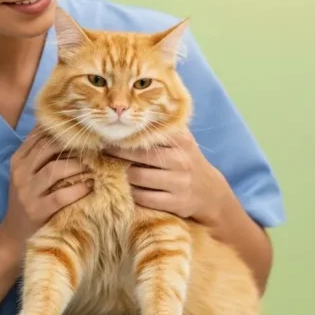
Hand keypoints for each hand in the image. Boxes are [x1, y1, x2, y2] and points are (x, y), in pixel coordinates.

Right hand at [0, 132, 90, 244]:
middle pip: (47, 147)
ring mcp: (27, 192)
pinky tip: (90, 186)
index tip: (83, 129)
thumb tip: (66, 129)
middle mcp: (20, 173)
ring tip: (95, 165)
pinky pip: (60, 196)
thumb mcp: (28, 174)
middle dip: (73, 144)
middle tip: (95, 145)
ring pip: (54, 169)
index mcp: (18, 160)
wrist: (13, 234)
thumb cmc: (28, 199)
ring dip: (78, 165)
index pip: (39, 135)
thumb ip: (41, 153)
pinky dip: (78, 189)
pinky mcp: (37, 210)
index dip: (63, 130)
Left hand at [107, 129, 231, 225]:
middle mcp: (181, 160)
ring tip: (111, 169)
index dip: (127, 134)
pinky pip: (143, 198)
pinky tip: (127, 188)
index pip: (149, 133)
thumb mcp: (183, 141)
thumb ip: (163, 127)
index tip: (110, 132)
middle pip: (138, 155)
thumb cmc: (187, 161)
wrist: (210, 192)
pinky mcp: (176, 203)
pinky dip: (132, 193)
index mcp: (181, 140)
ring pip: (137, 177)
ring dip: (123, 174)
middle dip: (118, 153)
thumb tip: (134, 112)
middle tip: (104, 150)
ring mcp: (179, 183)